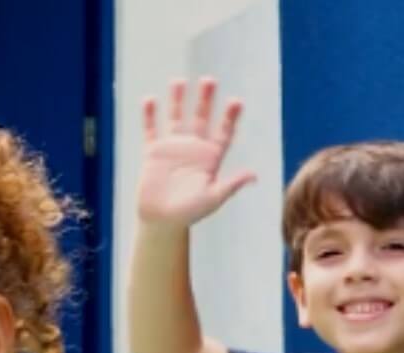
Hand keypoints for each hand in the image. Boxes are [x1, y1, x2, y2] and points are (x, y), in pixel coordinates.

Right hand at [137, 77, 255, 226]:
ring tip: (179, 81)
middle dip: (205, 100)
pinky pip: (151, 130)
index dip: (230, 117)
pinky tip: (149, 101)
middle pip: (201, 118)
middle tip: (209, 80)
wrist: (162, 221)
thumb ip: (231, 185)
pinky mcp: (153, 153)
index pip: (223, 132)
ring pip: (176, 118)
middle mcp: (193, 148)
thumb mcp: (213, 198)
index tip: (236, 102)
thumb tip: (254, 176)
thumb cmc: (189, 213)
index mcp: (210, 158)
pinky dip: (149, 116)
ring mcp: (173, 148)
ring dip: (177, 100)